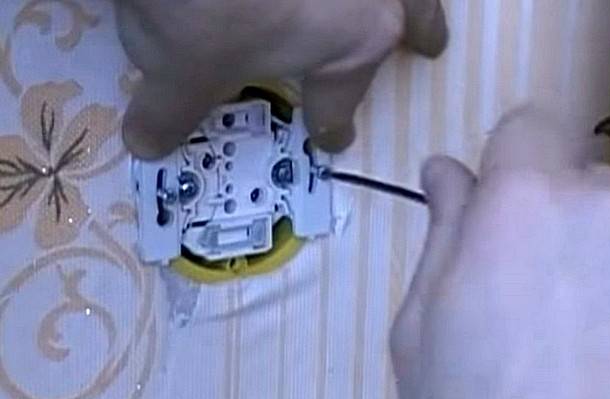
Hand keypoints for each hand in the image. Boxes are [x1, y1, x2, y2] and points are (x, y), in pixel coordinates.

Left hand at [114, 0, 447, 158]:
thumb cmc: (206, 4)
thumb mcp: (179, 68)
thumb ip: (169, 110)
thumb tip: (148, 143)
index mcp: (355, 41)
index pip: (339, 104)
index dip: (332, 126)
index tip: (331, 137)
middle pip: (411, 15)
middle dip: (422, 31)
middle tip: (430, 44)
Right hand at [390, 107, 609, 398]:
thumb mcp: (421, 315)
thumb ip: (442, 229)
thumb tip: (443, 171)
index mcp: (522, 201)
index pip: (528, 123)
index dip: (502, 157)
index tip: (483, 203)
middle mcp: (603, 206)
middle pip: (573, 171)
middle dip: (541, 203)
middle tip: (508, 270)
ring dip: (582, 238)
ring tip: (556, 310)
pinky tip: (594, 331)